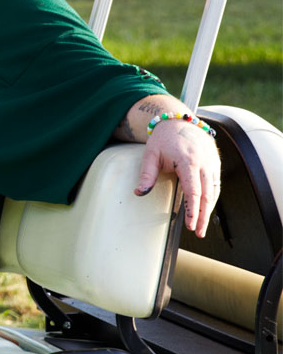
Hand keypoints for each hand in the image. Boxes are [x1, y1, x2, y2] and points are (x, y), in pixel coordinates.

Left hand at [135, 120, 220, 237]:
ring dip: (209, 210)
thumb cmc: (164, 139)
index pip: (193, 191)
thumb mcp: (150, 154)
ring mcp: (212, 163)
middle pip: (207, 195)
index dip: (193, 210)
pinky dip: (211, 198)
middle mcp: (204, 163)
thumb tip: (139, 193)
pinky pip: (215, 185)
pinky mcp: (215, 164)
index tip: (191, 225)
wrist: (179, 121)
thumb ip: (147, 174)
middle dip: (203, 216)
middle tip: (199, 232)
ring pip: (214, 191)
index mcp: (189, 161)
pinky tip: (206, 210)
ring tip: (201, 227)